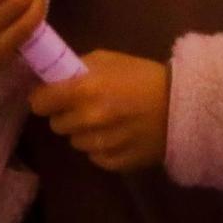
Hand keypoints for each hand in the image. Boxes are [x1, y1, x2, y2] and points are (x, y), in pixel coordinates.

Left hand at [28, 50, 171, 172]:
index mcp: (83, 90)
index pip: (39, 102)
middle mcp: (87, 120)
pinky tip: (119, 134)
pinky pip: (93, 156)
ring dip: (84, 131)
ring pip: (74, 141)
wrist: (183, 106)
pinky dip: (101, 147)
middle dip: (67, 114)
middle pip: (56, 124)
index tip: (54, 96)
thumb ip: (79, 68)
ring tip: (108, 120)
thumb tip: (54, 80)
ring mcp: (99, 145)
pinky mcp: (112, 163)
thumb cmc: (144, 76)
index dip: (45, 98)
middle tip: (88, 105)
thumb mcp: (111, 59)